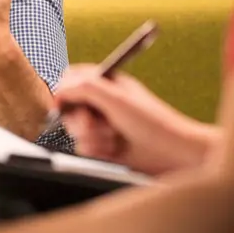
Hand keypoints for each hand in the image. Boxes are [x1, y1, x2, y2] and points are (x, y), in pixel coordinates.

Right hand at [56, 65, 219, 175]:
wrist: (172, 155)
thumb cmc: (152, 123)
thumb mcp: (117, 99)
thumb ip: (86, 88)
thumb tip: (61, 90)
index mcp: (108, 83)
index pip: (74, 77)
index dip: (64, 90)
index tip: (62, 104)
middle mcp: (104, 102)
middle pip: (70, 107)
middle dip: (79, 119)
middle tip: (91, 124)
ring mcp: (104, 124)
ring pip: (76, 130)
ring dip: (91, 137)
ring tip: (112, 138)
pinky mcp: (105, 146)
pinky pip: (84, 148)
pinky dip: (96, 150)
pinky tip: (114, 150)